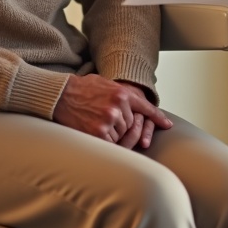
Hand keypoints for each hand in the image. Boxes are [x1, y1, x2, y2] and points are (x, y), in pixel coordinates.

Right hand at [53, 75, 172, 149]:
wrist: (59, 94)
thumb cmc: (80, 88)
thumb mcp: (105, 83)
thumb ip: (121, 93)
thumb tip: (136, 103)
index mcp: (122, 93)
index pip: (146, 108)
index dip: (158, 118)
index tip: (167, 125)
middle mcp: (119, 106)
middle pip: (131, 125)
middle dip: (122, 125)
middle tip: (105, 118)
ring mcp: (109, 120)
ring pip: (122, 135)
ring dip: (113, 133)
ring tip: (96, 122)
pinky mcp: (99, 133)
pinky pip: (111, 143)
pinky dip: (105, 141)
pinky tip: (94, 131)